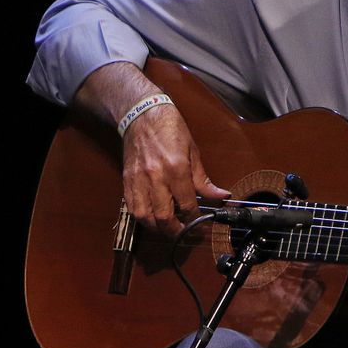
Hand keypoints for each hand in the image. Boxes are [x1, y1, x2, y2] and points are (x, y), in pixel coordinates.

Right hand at [74, 61, 230, 233]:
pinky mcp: (127, 181)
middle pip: (165, 216)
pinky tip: (151, 219)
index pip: (187, 204)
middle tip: (183, 233)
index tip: (199, 224)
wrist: (142, 114)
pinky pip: (132, 208)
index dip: (194, 219)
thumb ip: (203, 179)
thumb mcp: (193, 151)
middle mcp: (156, 177)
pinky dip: (142, 218)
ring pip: (146, 217)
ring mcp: (139, 180)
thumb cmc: (170, 128)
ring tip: (166, 229)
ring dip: (157, 228)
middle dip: (176, 230)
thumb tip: (220, 196)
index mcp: (176, 168)